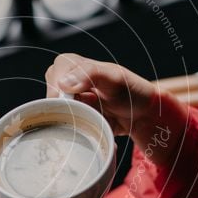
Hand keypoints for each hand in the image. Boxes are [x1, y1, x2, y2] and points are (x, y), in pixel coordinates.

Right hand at [45, 54, 187, 163]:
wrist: (145, 118)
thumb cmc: (133, 92)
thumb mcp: (115, 78)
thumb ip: (90, 74)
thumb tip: (63, 83)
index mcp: (77, 66)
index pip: (55, 72)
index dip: (59, 85)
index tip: (69, 98)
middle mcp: (71, 84)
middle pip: (51, 93)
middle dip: (63, 106)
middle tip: (81, 113)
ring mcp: (72, 103)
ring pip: (55, 112)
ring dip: (68, 120)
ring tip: (87, 121)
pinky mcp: (76, 120)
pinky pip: (64, 126)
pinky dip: (73, 131)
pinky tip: (85, 130)